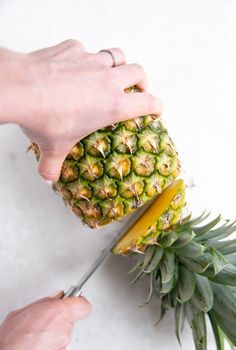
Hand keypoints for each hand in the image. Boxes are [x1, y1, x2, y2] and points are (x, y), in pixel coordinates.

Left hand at [0, 40, 162, 182]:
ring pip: (116, 55)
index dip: (157, 106)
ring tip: (112, 72)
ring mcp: (92, 61)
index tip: (157, 109)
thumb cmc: (46, 119)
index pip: (148, 103)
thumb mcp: (54, 147)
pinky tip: (73, 66)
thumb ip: (53, 165)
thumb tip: (48, 178)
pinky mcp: (73, 49)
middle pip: (138, 72)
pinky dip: (83, 57)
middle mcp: (108, 80)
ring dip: (119, 63)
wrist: (23, 90)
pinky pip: (84, 50)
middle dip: (141, 80)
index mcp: (113, 106)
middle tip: (137, 88)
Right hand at [0, 292, 90, 349]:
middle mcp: (63, 330)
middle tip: (46, 319)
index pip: (83, 305)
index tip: (74, 299)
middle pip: (70, 319)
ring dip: (54, 332)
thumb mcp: (23, 312)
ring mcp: (63, 345)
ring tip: (37, 335)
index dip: (78, 302)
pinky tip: (38, 345)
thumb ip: (44, 303)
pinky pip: (59, 345)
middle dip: (59, 318)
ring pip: (64, 333)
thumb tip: (56, 298)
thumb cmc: (11, 341)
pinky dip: (51, 344)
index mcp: (56, 313)